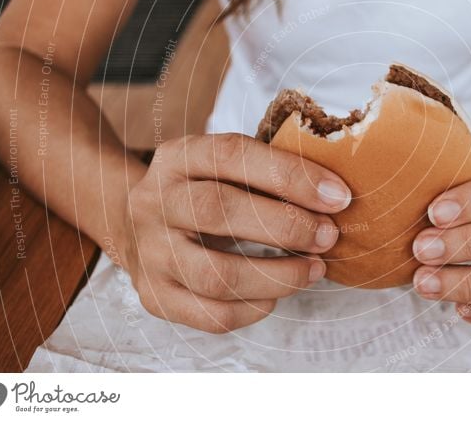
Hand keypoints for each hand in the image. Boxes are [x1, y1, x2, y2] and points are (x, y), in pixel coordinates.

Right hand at [120, 133, 350, 332]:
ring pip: (216, 274)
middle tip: (329, 236)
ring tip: (314, 270)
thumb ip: (265, 172)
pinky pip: (211, 315)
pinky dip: (255, 309)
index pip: (233, 155)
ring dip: (278, 276)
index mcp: (178, 157)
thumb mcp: (221, 165)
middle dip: (287, 226)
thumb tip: (334, 195)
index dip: (291, 175)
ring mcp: (150, 252)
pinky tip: (277, 295)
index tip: (338, 196)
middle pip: (220, 210)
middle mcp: (154, 201)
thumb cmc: (201, 190)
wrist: (132, 224)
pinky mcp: (154, 296)